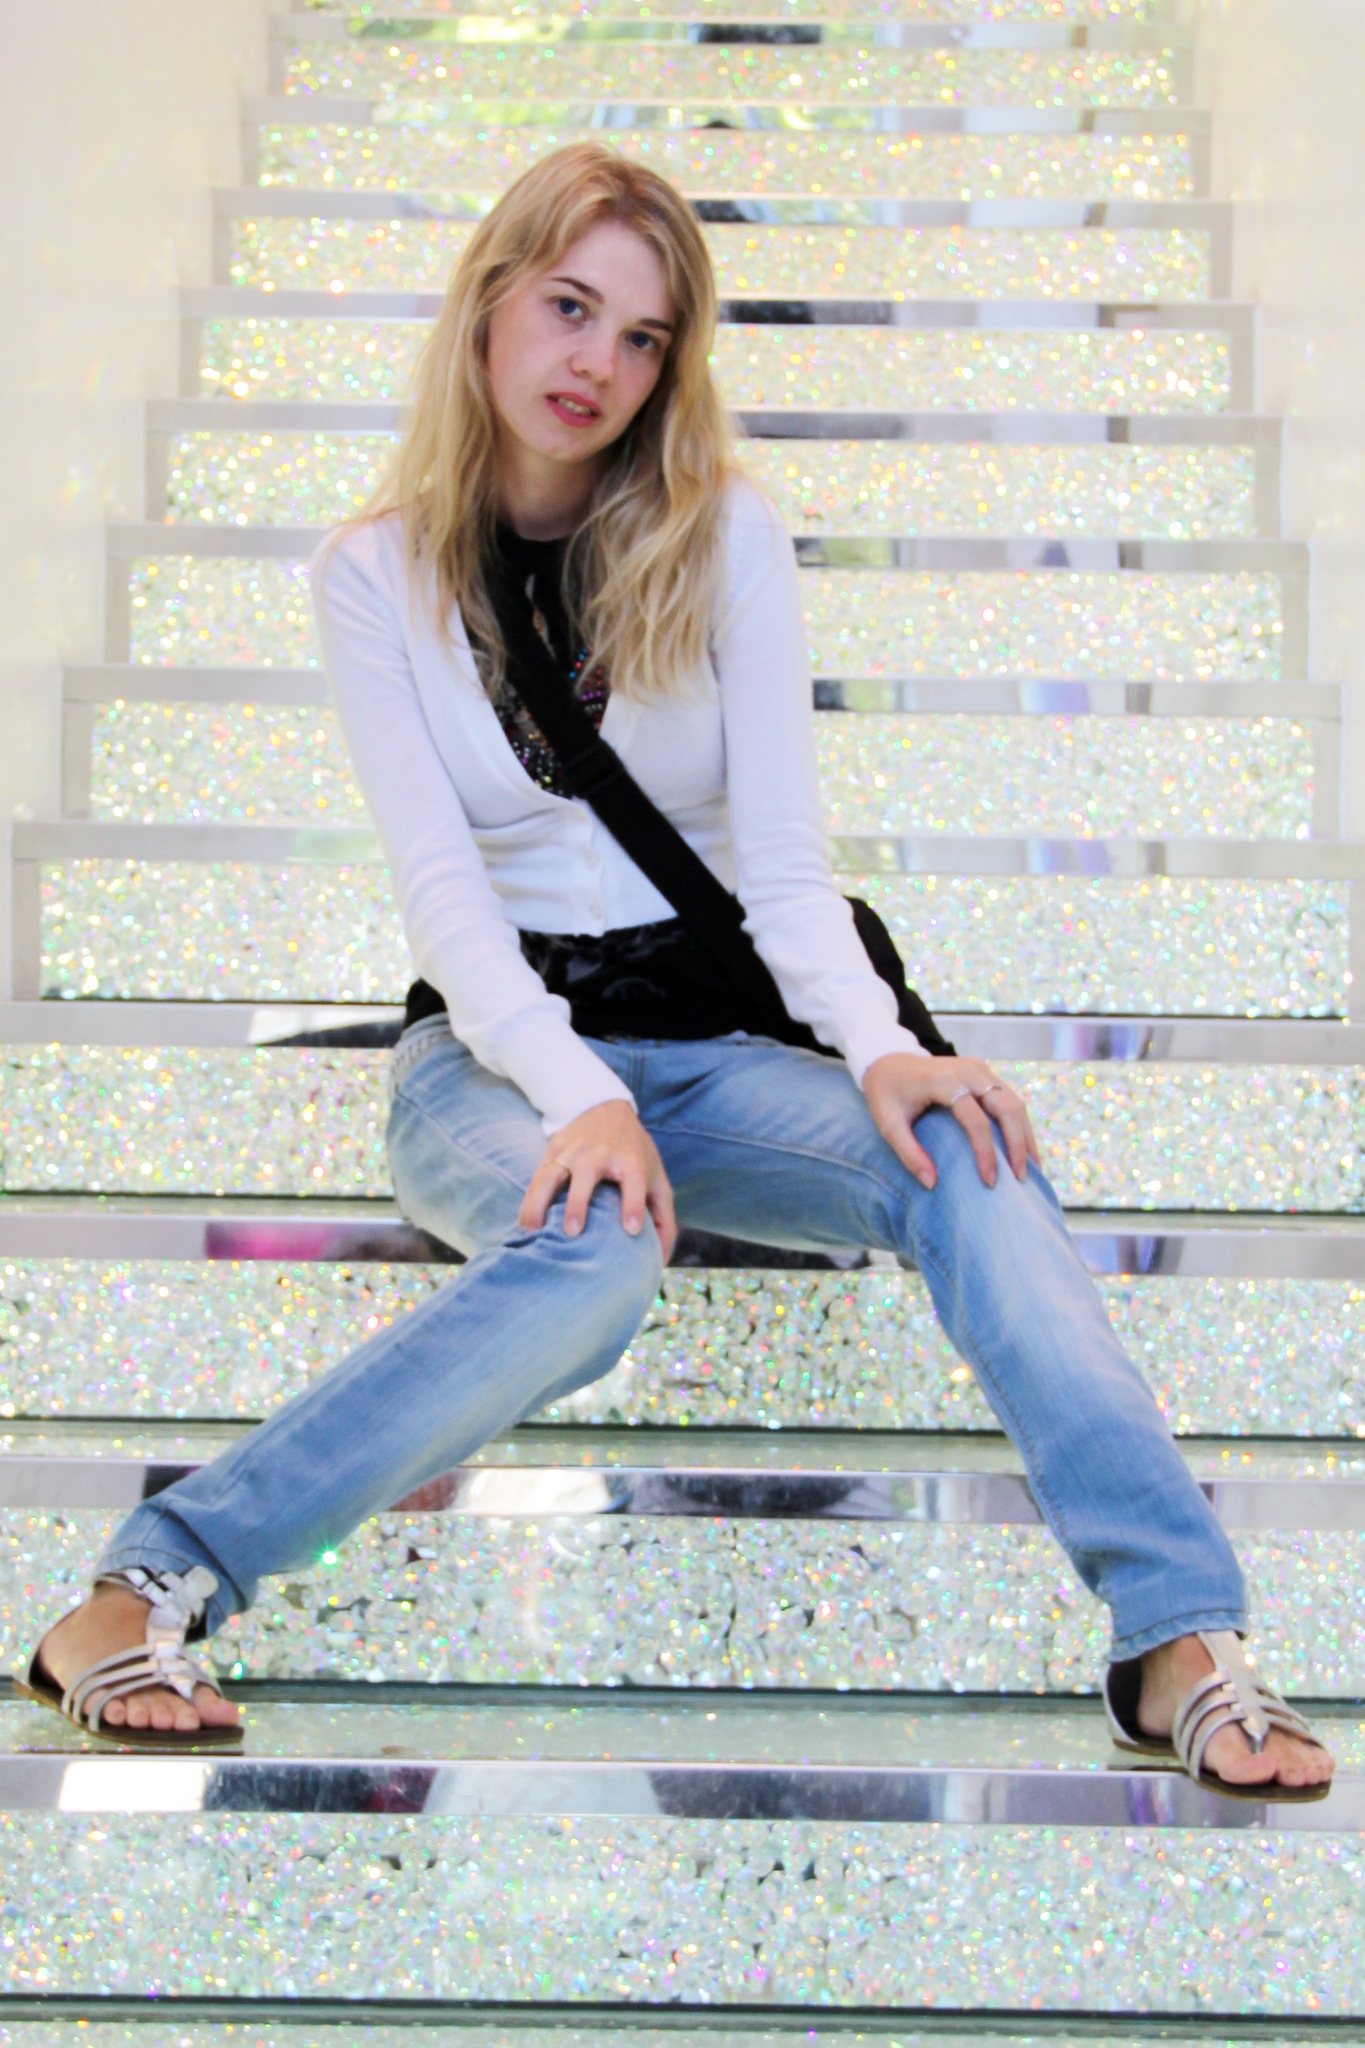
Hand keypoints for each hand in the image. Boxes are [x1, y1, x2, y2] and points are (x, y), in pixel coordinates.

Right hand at [519, 1099, 676, 1258]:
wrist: (605, 1109)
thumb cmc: (635, 1153)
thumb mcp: (656, 1177)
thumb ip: (664, 1217)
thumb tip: (661, 1260)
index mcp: (630, 1160)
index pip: (634, 1181)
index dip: (634, 1204)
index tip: (631, 1229)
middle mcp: (599, 1154)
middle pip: (587, 1176)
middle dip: (578, 1203)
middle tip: (573, 1232)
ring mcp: (572, 1152)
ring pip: (551, 1176)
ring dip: (540, 1203)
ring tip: (533, 1233)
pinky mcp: (552, 1151)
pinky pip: (537, 1179)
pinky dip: (529, 1202)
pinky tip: (525, 1226)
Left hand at [862, 1053, 1039, 1192]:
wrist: (888, 1058)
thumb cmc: (886, 1093)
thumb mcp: (887, 1123)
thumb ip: (908, 1153)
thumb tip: (932, 1184)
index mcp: (944, 1080)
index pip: (976, 1120)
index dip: (986, 1152)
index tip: (989, 1181)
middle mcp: (969, 1070)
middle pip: (1007, 1107)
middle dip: (1018, 1145)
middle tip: (1021, 1178)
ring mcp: (980, 1068)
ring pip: (1015, 1102)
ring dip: (1025, 1135)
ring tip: (1031, 1169)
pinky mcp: (985, 1072)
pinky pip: (1010, 1098)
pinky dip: (1020, 1125)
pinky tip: (1024, 1149)